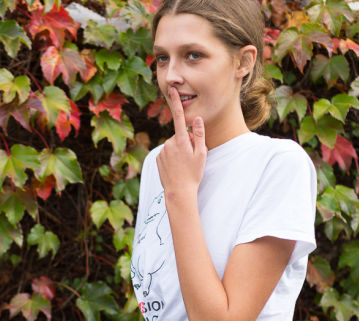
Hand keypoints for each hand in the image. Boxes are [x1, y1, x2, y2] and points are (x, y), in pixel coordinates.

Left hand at [156, 85, 206, 204]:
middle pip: (180, 136)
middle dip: (186, 142)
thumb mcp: (201, 154)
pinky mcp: (157, 158)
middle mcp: (169, 143)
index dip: (176, 102)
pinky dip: (172, 157)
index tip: (173, 90)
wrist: (179, 192)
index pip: (179, 117)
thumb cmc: (193, 174)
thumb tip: (197, 119)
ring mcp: (162, 151)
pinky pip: (167, 153)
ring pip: (174, 145)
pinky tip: (176, 167)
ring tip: (183, 165)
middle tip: (191, 158)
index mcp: (181, 141)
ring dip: (179, 151)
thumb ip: (199, 135)